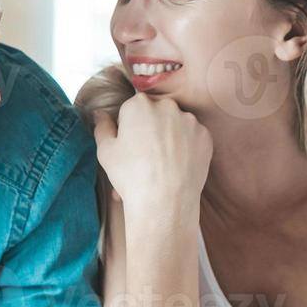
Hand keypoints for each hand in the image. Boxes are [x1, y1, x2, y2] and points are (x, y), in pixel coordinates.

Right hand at [91, 93, 211, 220]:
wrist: (164, 201)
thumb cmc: (130, 176)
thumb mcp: (105, 151)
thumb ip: (102, 126)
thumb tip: (101, 113)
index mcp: (139, 104)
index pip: (132, 108)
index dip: (129, 127)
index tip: (129, 145)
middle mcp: (167, 106)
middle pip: (156, 113)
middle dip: (151, 128)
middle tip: (145, 156)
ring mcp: (189, 120)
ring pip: (176, 124)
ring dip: (170, 137)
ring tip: (162, 164)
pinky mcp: (205, 136)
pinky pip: (193, 137)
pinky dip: (186, 147)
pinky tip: (178, 165)